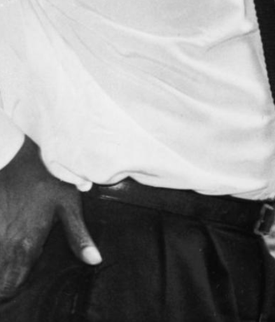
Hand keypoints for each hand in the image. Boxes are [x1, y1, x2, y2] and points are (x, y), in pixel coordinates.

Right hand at [0, 136, 99, 298]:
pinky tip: (7, 240)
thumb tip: (94, 260)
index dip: (18, 287)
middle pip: (0, 279)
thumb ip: (79, 236)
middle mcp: (6, 244)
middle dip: (7, 280)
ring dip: (2, 265)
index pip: (13, 284)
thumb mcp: (69, 205)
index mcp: (27, 245)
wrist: (16, 158)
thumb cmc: (48, 181)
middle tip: (21, 271)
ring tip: (15, 256)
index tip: (26, 281)